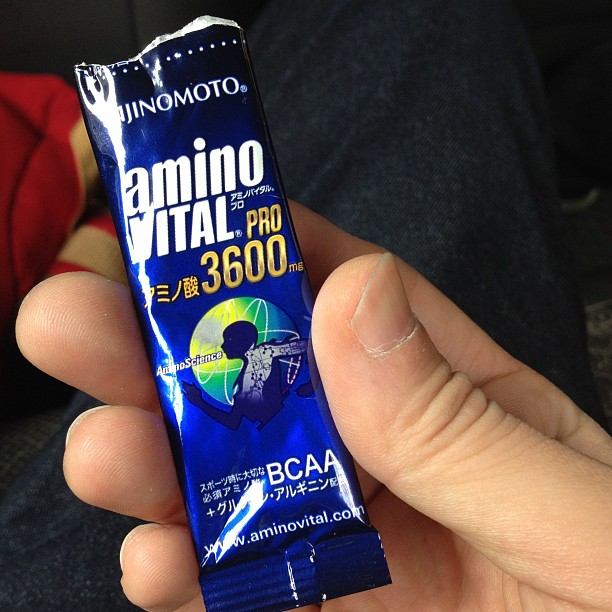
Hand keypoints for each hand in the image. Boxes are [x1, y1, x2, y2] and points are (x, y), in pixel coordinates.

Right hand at [16, 201, 611, 610]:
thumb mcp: (576, 511)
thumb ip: (462, 420)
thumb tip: (353, 298)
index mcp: (459, 393)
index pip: (345, 295)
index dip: (258, 251)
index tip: (175, 229)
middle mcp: (390, 452)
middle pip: (261, 383)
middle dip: (161, 348)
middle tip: (74, 319)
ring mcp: (354, 534)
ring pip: (230, 476)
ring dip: (154, 457)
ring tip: (104, 451)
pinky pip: (241, 580)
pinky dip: (188, 568)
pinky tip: (157, 559)